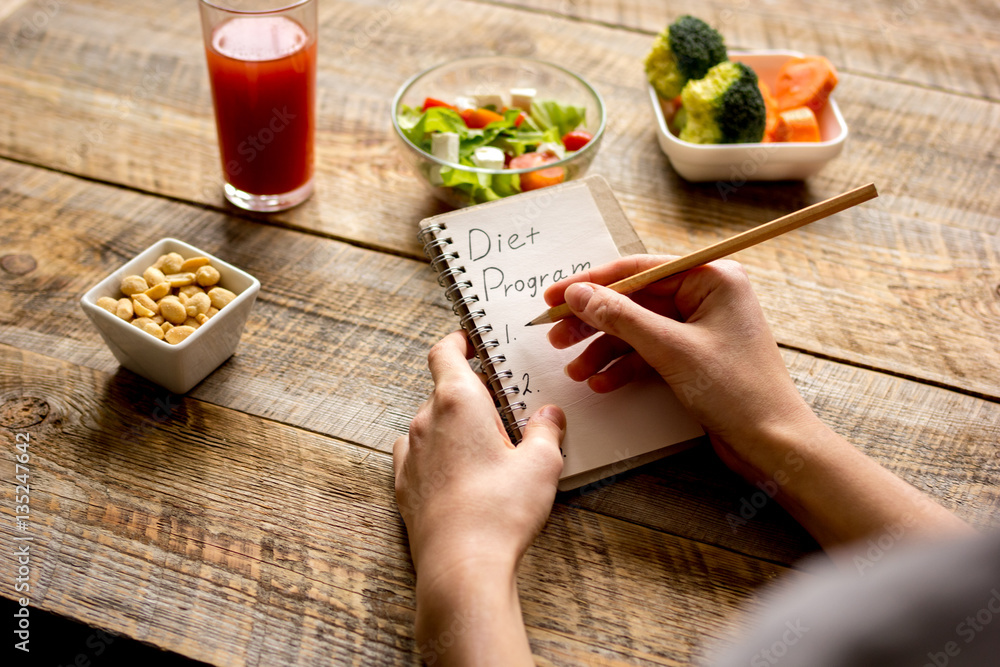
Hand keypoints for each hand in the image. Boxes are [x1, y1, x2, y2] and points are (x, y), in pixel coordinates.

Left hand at [393, 330, 564, 664]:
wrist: (461, 565)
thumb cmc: (500, 510)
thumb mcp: (542, 464)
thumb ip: (546, 432)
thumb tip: (549, 416)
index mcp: (457, 401)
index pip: (445, 353)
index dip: (456, 341)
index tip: (468, 340)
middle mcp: (425, 420)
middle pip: (443, 391)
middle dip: (471, 396)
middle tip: (502, 411)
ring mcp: (410, 454)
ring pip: (431, 425)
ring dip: (453, 429)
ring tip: (486, 451)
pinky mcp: (405, 486)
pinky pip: (420, 457)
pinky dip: (439, 457)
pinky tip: (462, 477)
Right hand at [544, 257, 970, 551]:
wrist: (773, 443)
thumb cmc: (737, 391)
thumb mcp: (671, 349)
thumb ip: (620, 317)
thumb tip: (578, 294)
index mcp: (712, 278)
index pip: (638, 269)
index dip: (591, 283)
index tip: (554, 298)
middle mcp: (707, 295)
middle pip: (634, 299)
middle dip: (593, 321)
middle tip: (555, 336)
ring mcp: (700, 327)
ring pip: (637, 329)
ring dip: (603, 349)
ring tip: (575, 370)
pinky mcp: (695, 356)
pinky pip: (649, 351)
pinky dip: (624, 366)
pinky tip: (601, 382)